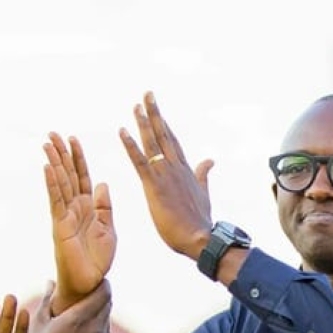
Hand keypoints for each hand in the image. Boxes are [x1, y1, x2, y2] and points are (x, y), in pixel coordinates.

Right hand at [17, 280, 112, 332]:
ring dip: (99, 312)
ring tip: (83, 311)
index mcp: (79, 318)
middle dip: (100, 295)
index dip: (102, 282)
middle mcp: (95, 330)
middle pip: (108, 303)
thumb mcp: (39, 323)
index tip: (95, 278)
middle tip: (88, 291)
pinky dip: (98, 328)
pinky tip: (84, 330)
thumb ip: (48, 299)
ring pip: (106, 319)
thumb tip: (50, 282)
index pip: (104, 292)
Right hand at [43, 133, 115, 314]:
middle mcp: (75, 207)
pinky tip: (48, 168)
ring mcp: (65, 215)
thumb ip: (104, 207)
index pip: (82, 176)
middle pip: (67, 175)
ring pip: (60, 183)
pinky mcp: (60, 225)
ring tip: (48, 144)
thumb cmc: (98, 259)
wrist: (90, 282)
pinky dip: (53, 184)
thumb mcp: (108, 229)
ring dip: (54, 163)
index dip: (78, 158)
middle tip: (52, 133)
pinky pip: (56, 201)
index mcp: (88, 207)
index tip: (73, 138)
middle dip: (61, 154)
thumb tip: (101, 183)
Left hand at [118, 91, 213, 258]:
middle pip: (163, 135)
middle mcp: (176, 167)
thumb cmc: (199, 222)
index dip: (164, 124)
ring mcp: (165, 175)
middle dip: (155, 113)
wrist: (200, 239)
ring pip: (152, 143)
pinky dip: (130, 145)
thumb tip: (210, 159)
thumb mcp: (203, 193)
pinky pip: (140, 161)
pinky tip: (122, 131)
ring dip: (143, 123)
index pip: (172, 141)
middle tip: (146, 94)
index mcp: (185, 170)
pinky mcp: (154, 186)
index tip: (158, 109)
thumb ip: (203, 174)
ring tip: (136, 105)